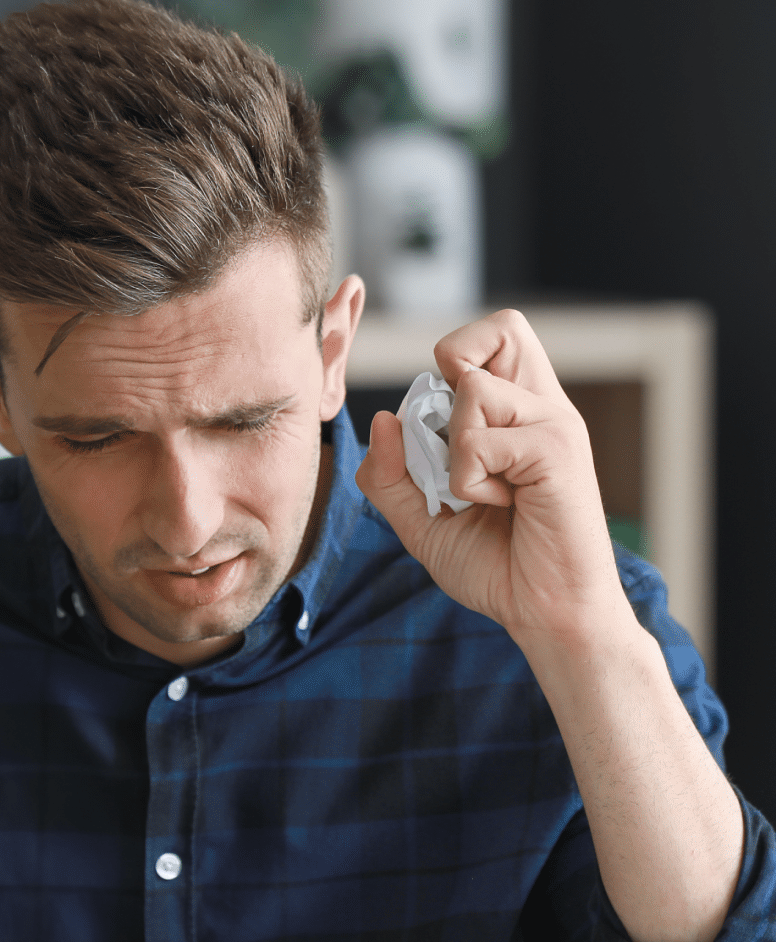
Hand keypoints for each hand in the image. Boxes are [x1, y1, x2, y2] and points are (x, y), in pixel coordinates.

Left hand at [354, 309, 630, 647]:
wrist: (543, 613)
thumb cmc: (496, 565)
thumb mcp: (421, 520)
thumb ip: (390, 476)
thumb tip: (382, 420)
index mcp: (516, 413)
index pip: (492, 337)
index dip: (453, 357)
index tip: (439, 421)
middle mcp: (541, 407)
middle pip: (502, 328)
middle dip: (456, 367)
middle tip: (455, 437)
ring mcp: (554, 425)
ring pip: (472, 391)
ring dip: (453, 450)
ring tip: (482, 493)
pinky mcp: (559, 451)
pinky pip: (480, 442)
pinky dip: (468, 480)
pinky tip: (502, 506)